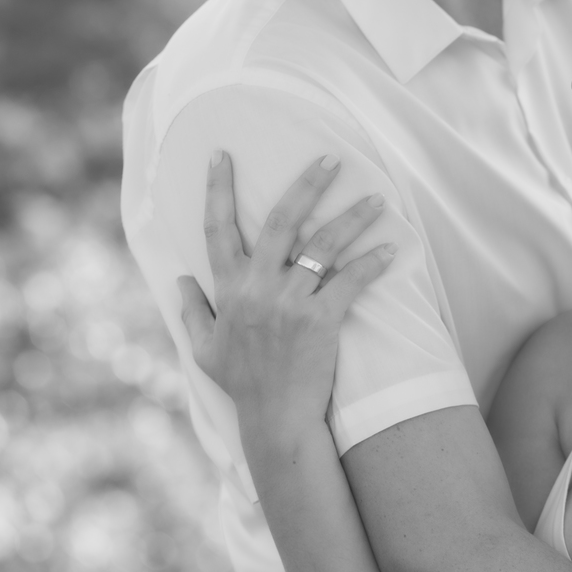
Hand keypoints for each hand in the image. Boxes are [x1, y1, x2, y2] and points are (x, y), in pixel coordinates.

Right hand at [177, 150, 394, 429]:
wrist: (275, 418)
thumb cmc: (242, 384)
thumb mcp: (204, 349)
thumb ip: (192, 311)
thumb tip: (180, 279)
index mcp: (228, 289)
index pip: (217, 228)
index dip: (217, 188)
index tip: (222, 154)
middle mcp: (257, 288)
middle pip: (280, 221)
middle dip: (306, 184)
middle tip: (330, 158)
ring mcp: (289, 302)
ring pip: (323, 246)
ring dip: (352, 218)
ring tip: (376, 198)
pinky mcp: (320, 320)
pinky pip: (350, 282)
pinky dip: (372, 263)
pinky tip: (390, 248)